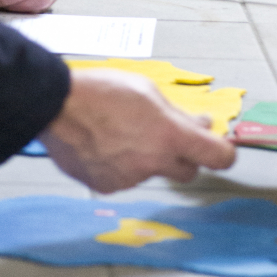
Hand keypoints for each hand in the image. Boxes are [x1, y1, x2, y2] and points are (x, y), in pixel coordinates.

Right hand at [39, 68, 235, 193]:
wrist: (53, 106)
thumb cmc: (98, 91)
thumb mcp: (146, 90)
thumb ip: (177, 113)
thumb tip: (200, 124)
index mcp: (169, 135)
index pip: (219, 157)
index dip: (223, 152)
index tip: (219, 147)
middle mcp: (153, 163)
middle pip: (187, 172)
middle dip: (181, 156)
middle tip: (164, 136)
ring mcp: (129, 178)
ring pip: (151, 173)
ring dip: (145, 158)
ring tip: (119, 133)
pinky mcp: (107, 186)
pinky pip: (124, 179)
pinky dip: (120, 166)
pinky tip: (103, 145)